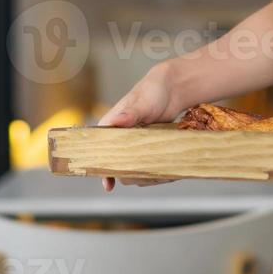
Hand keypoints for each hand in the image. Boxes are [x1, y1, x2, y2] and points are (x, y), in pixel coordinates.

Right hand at [95, 61, 187, 191]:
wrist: (173, 89)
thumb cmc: (152, 90)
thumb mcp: (141, 102)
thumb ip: (129, 113)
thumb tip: (117, 121)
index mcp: (110, 126)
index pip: (98, 150)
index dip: (101, 167)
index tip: (108, 184)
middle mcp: (119, 139)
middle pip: (117, 165)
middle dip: (129, 174)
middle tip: (145, 176)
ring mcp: (134, 146)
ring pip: (133, 169)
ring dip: (145, 176)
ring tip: (160, 174)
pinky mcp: (148, 149)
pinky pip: (148, 167)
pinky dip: (156, 173)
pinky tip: (167, 173)